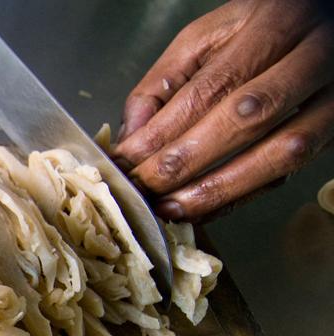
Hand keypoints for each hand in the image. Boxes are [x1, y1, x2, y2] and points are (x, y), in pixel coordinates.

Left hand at [112, 0, 333, 221]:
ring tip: (170, 208)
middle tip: (144, 186)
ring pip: (279, 153)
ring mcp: (333, 97)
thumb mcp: (207, 37)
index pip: (210, 87)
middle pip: (245, 118)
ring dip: (218, 189)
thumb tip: (132, 136)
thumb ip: (164, 82)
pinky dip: (239, 197)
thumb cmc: (258, 30)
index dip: (164, 131)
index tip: (127, 160)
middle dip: (186, 161)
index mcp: (276, 23)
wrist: (326, 22)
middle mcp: (315, 57)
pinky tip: (201, 208)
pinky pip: (287, 173)